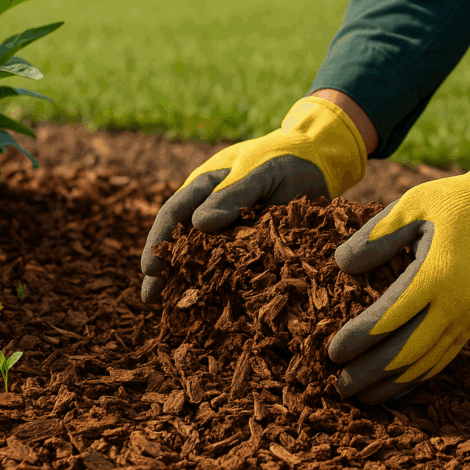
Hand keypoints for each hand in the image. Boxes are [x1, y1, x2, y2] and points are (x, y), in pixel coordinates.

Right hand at [140, 97, 367, 302]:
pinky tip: (210, 306)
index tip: (149, 268)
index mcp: (205, 186)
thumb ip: (233, 195)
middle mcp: (211, 209)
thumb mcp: (261, 173)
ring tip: (169, 309)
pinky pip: (232, 266)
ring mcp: (230, 229)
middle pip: (180, 240)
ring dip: (186, 280)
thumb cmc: (286, 161)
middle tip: (149, 297)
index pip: (174, 214)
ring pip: (202, 257)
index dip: (159, 241)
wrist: (320, 163)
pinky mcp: (251, 245)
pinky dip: (219, 284)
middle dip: (163, 268)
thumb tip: (199, 225)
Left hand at [329, 132, 469, 403]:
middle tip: (338, 386)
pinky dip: (416, 378)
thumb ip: (376, 236)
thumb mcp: (413, 205)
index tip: (331, 352)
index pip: (388, 319)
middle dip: (369, 373)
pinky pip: (443, 359)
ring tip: (361, 396)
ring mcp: (468, 318)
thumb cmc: (457, 203)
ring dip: (391, 385)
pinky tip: (394, 388)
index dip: (357, 340)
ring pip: (425, 364)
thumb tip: (341, 265)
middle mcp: (455, 305)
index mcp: (436, 275)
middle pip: (405, 353)